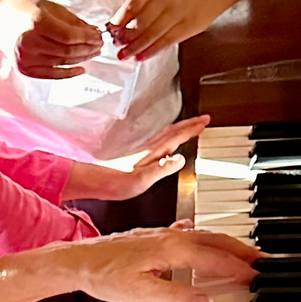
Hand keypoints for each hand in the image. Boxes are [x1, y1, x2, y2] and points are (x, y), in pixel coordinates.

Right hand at [0, 0, 102, 78]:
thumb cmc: (23, 9)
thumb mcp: (48, 6)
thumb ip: (71, 19)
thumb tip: (92, 32)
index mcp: (36, 22)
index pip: (69, 36)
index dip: (88, 38)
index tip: (98, 36)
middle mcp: (30, 42)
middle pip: (68, 50)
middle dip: (88, 48)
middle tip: (99, 45)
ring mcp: (26, 58)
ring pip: (62, 62)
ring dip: (81, 58)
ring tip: (92, 53)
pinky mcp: (25, 69)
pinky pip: (52, 74)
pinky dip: (68, 73)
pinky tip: (81, 68)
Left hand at [47, 222, 258, 301]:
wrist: (76, 262)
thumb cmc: (103, 276)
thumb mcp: (141, 293)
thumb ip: (175, 298)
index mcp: (172, 248)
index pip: (215, 258)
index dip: (239, 268)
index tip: (258, 275)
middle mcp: (169, 237)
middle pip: (214, 242)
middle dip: (239, 251)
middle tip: (261, 261)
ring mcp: (159, 237)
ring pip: (200, 239)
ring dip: (222, 246)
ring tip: (238, 255)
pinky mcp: (150, 241)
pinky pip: (182, 240)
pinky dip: (197, 243)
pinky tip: (195, 242)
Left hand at [62, 116, 206, 200]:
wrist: (95, 180)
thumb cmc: (116, 182)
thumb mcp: (143, 180)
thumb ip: (162, 169)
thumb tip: (180, 158)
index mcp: (152, 152)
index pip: (177, 136)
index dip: (192, 128)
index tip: (205, 121)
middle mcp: (148, 148)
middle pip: (173, 130)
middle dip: (190, 124)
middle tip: (203, 119)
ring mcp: (142, 149)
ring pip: (166, 133)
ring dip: (180, 128)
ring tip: (191, 126)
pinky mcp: (137, 153)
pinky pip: (159, 139)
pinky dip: (169, 135)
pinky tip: (167, 140)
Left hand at [108, 0, 233, 61]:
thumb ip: (137, 4)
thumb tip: (116, 26)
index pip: (132, 5)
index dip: (119, 21)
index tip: (110, 31)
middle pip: (141, 22)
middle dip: (126, 36)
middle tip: (117, 45)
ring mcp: (178, 12)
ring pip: (152, 34)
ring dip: (136, 47)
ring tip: (124, 55)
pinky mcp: (188, 26)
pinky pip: (166, 41)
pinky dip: (151, 50)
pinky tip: (141, 56)